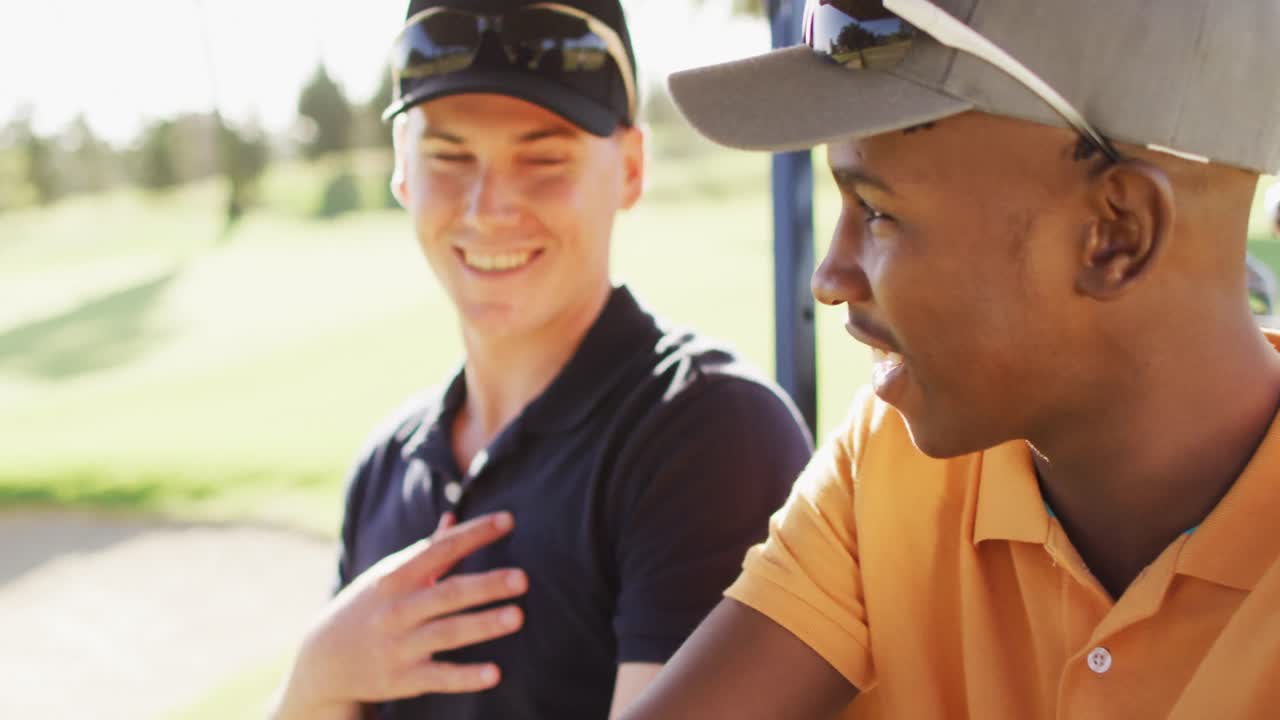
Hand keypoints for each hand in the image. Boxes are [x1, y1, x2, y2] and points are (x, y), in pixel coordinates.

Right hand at [270, 512, 527, 718]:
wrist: (323, 660)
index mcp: (397, 576)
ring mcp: (400, 645)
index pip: (441, 549)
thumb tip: (453, 516)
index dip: (475, 533)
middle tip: (523, 578)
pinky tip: (495, 673)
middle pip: (448, 593)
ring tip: (518, 616)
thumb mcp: (389, 575)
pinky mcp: (403, 679)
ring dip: (483, 625)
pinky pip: (439, 677)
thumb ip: (426, 550)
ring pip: (447, 633)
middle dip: (485, 584)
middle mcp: (399, 609)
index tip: (509, 520)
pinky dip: (465, 676)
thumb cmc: (368, 607)